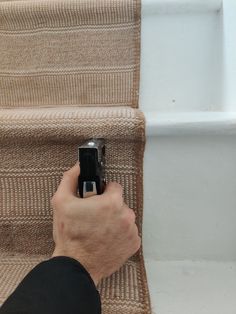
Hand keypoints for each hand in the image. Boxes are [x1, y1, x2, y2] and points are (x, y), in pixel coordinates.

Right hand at [51, 163, 140, 285]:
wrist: (76, 266)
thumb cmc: (70, 235)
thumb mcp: (61, 201)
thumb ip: (71, 178)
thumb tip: (79, 165)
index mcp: (112, 202)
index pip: (114, 186)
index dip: (103, 192)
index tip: (96, 200)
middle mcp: (126, 215)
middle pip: (120, 203)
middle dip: (108, 207)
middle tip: (94, 218)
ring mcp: (132, 231)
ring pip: (124, 217)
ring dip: (115, 220)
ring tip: (99, 230)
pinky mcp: (134, 244)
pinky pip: (129, 232)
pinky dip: (120, 234)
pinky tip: (107, 240)